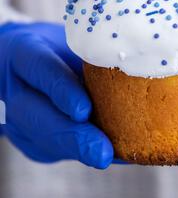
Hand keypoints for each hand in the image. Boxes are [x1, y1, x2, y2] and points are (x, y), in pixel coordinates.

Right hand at [0, 22, 113, 168]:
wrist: (31, 60)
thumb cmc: (62, 44)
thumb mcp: (73, 38)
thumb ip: (93, 53)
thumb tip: (138, 66)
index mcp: (26, 52)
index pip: (41, 70)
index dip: (62, 91)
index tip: (84, 111)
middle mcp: (18, 89)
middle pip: (39, 117)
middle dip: (73, 138)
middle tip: (102, 153)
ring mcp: (20, 119)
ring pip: (46, 141)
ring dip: (81, 152)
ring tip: (114, 158)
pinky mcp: (33, 140)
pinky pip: (58, 150)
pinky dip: (87, 154)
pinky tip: (117, 156)